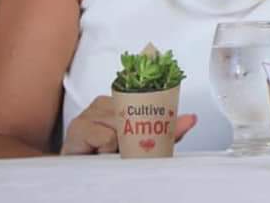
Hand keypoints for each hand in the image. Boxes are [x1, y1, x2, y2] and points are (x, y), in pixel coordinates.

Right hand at [61, 95, 197, 154]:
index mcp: (121, 102)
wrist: (82, 172)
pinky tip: (100, 152)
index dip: (155, 115)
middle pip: (135, 115)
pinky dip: (108, 149)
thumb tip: (191, 118)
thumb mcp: (144, 143)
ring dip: (121, 145)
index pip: (145, 98)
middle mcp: (106, 103)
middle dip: (138, 136)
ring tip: (112, 151)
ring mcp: (91, 112)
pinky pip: (106, 137)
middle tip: (131, 147)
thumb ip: (169, 131)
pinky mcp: (78, 126)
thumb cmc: (111, 156)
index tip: (157, 127)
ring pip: (121, 127)